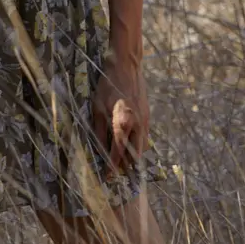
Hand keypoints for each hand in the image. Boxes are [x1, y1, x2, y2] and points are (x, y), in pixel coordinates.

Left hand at [92, 59, 149, 175]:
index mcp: (122, 123)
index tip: (108, 177)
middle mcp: (137, 125)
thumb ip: (99, 130)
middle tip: (117, 172)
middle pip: (134, 155)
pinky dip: (137, 144)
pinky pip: (144, 136)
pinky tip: (129, 143)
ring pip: (142, 147)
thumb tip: (98, 148)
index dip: (112, 166)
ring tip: (123, 161)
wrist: (126, 66)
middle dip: (126, 166)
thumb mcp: (97, 107)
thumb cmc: (107, 85)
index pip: (118, 152)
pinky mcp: (148, 115)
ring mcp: (145, 121)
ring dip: (133, 156)